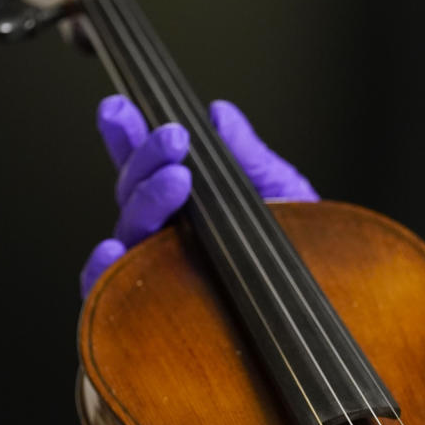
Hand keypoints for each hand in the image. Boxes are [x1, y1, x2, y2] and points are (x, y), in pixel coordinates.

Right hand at [80, 95, 317, 297]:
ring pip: (129, 231)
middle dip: (146, 156)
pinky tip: (114, 250)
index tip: (121, 107)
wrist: (321, 318)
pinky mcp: (148, 315)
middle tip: (175, 137)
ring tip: (176, 179)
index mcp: (189, 205)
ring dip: (145, 199)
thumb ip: (250, 157)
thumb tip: (220, 115)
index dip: (130, 136)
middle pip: (133, 191)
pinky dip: (104, 272)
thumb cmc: (305, 257)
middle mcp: (164, 237)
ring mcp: (155, 273)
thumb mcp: (285, 195)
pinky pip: (110, 294)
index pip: (149, 166)